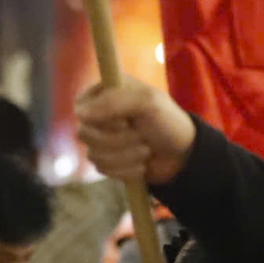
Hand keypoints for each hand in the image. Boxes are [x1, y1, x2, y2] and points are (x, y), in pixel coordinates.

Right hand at [74, 79, 197, 187]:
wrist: (182, 155)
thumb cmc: (168, 122)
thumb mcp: (147, 102)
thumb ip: (114, 101)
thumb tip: (81, 114)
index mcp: (106, 93)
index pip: (81, 108)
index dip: (99, 119)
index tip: (124, 122)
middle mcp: (99, 115)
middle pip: (83, 133)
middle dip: (116, 140)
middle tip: (141, 137)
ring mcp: (101, 139)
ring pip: (93, 154)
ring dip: (125, 156)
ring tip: (146, 150)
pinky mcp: (106, 160)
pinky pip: (102, 169)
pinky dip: (125, 170)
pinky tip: (141, 164)